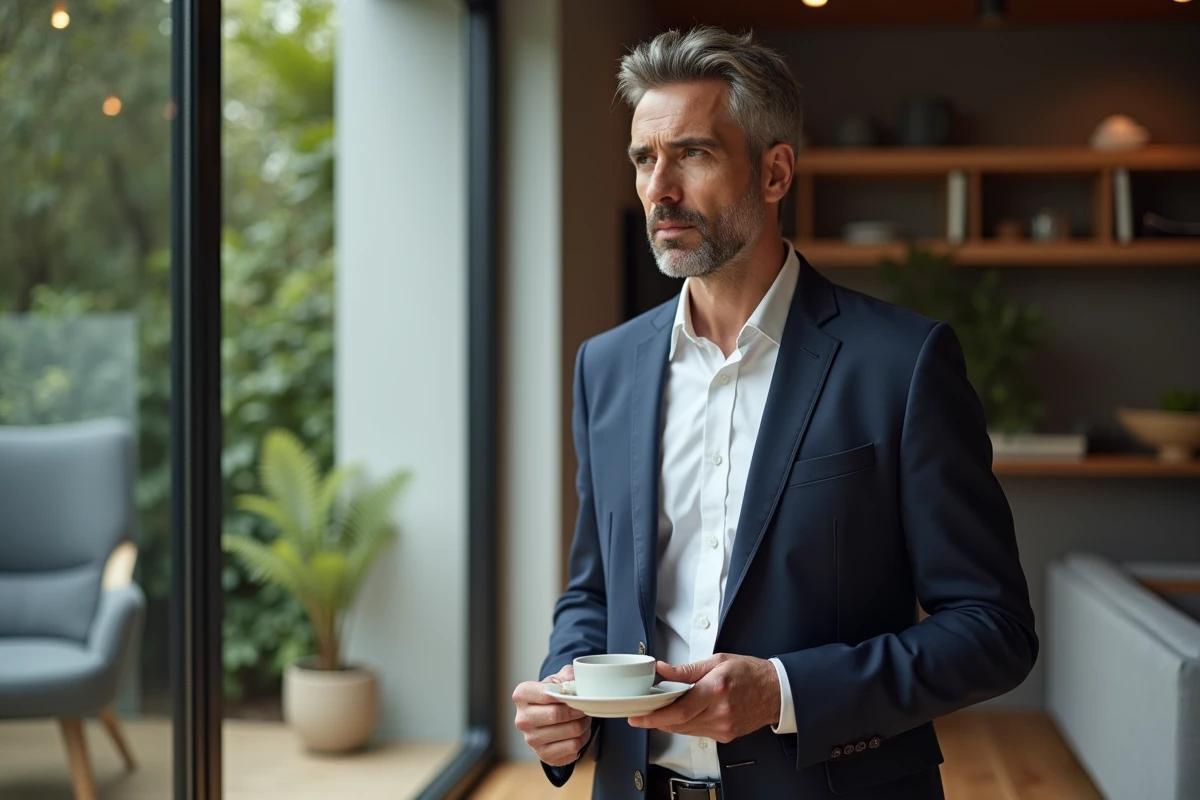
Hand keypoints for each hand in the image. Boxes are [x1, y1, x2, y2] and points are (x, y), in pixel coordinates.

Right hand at [513, 665, 592, 765]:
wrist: (548, 717)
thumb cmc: (553, 696)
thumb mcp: (558, 679)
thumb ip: (568, 675)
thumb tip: (578, 683)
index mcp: (522, 695)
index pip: (547, 694)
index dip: (567, 695)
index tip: (577, 696)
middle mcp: (522, 719)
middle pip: (556, 715)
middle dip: (578, 711)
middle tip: (585, 708)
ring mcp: (531, 740)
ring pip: (570, 732)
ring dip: (583, 725)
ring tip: (584, 719)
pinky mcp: (544, 755)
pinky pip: (573, 748)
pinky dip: (582, 739)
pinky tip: (579, 733)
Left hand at [628, 654, 779, 742]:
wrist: (775, 692)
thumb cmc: (749, 673)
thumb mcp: (717, 661)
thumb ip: (687, 670)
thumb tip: (663, 670)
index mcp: (717, 689)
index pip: (680, 709)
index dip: (656, 716)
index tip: (638, 716)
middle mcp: (720, 712)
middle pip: (680, 723)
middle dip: (657, 720)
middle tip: (640, 714)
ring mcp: (724, 727)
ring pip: (686, 730)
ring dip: (670, 722)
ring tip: (658, 711)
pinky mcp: (726, 735)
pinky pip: (697, 733)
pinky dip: (685, 725)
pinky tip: (681, 715)